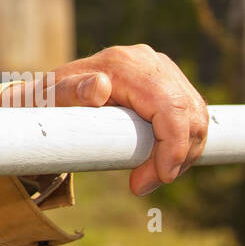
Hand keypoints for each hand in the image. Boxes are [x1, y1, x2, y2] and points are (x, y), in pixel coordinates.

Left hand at [0, 44, 208, 197]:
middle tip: (144, 184)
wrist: (51, 93)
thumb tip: (99, 87)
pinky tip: (159, 162)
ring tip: (150, 176)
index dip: (174, 146)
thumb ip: (69, 92)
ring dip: (183, 154)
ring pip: (196, 117)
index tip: (160, 176)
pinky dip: (183, 143)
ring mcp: (162, 69)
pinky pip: (192, 116)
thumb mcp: (49, 99)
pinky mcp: (168, 81)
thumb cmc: (48, 100)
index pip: (169, 107)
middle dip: (177, 157)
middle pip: (189, 114)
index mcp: (124, 64)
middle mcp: (148, 61)